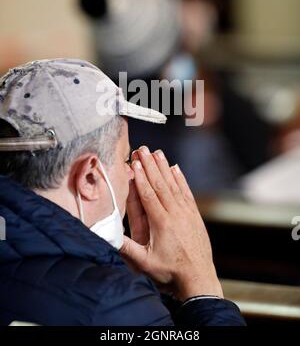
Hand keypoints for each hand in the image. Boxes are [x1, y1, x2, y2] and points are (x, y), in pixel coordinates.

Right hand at [120, 146, 222, 300]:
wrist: (199, 279)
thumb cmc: (170, 273)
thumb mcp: (145, 263)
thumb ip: (126, 248)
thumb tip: (107, 237)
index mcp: (162, 223)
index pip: (149, 194)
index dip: (140, 177)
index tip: (134, 162)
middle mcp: (175, 213)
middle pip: (160, 184)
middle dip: (150, 165)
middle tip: (142, 149)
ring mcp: (187, 213)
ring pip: (173, 185)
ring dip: (164, 167)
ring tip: (157, 153)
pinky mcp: (194, 215)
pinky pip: (186, 192)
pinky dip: (181, 179)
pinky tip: (176, 168)